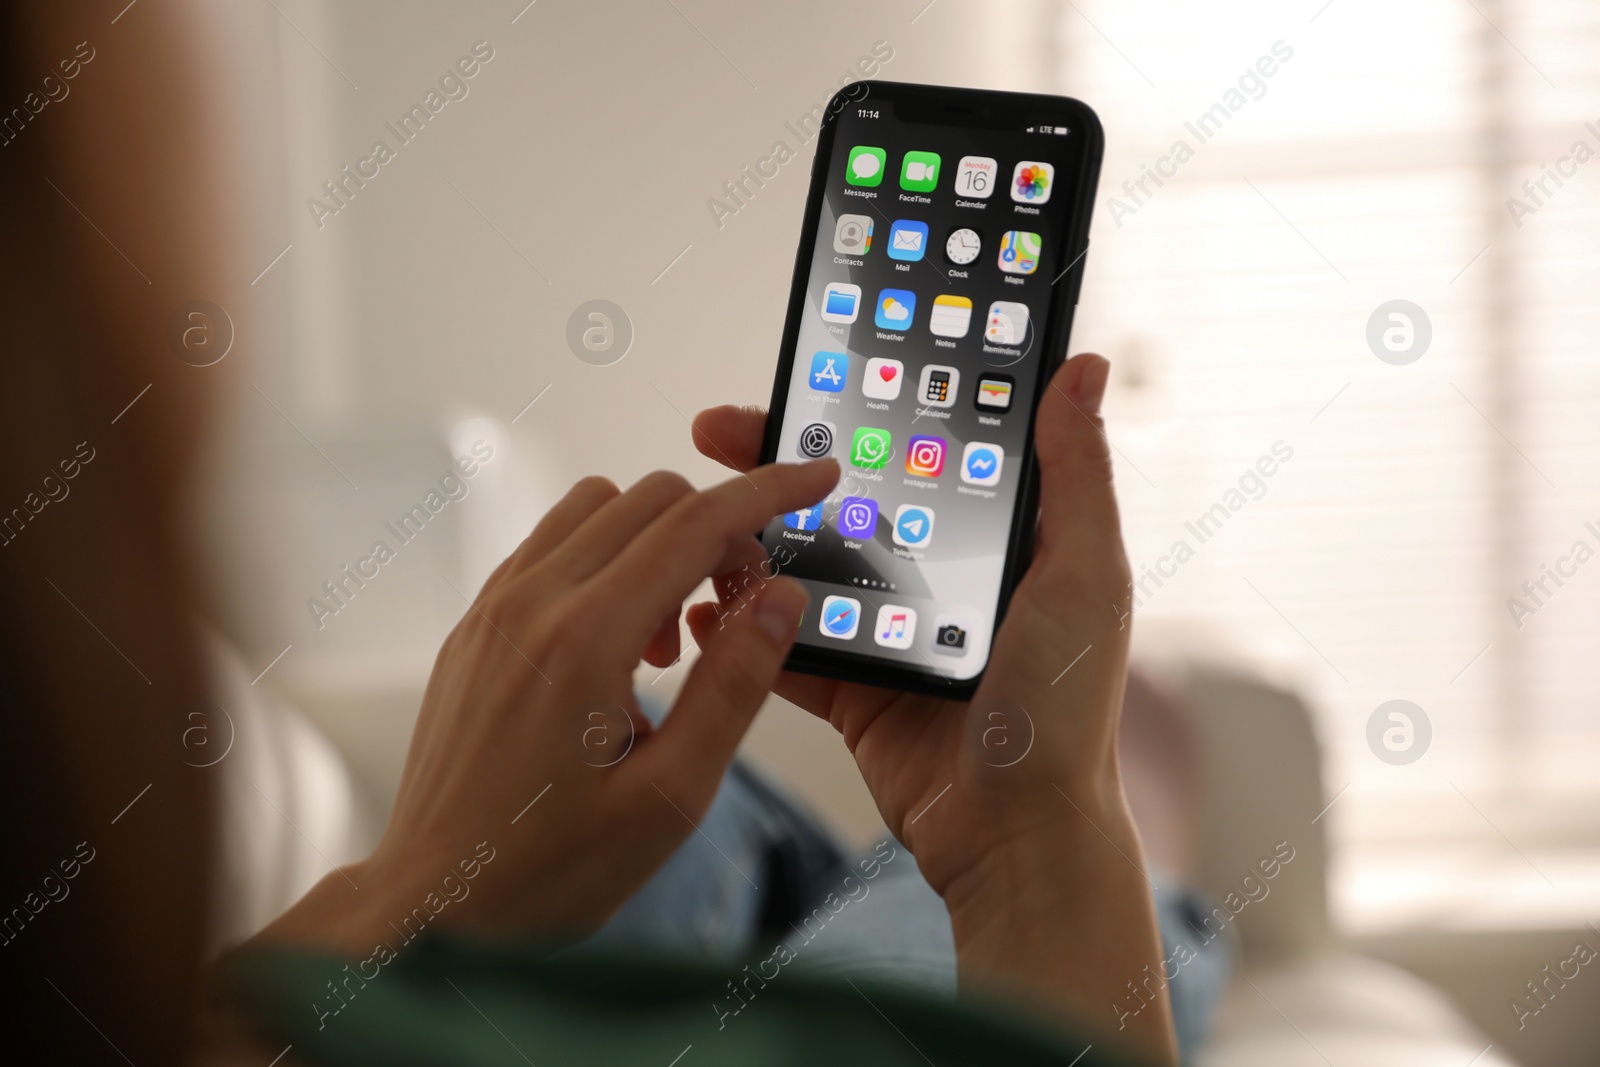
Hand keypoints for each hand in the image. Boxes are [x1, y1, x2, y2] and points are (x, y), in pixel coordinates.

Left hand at [256, 458, 839, 950]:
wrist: (437, 904)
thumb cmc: (548, 868)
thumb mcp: (670, 796)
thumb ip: (734, 686)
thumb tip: (779, 599)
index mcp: (584, 638)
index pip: (696, 524)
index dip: (768, 492)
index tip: (813, 477)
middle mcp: (531, 603)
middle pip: (649, 498)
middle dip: (718, 527)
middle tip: (743, 606)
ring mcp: (494, 608)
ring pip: (596, 508)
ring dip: (657, 541)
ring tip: (671, 639)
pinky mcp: (476, 625)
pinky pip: (552, 546)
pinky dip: (606, 561)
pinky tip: (620, 646)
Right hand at [689, 355, 1175, 1062]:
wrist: (1015, 836)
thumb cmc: (1065, 710)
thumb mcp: (1081, 576)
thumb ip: (1073, 474)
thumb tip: (1083, 369)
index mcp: (988, 539)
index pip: (907, 452)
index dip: (852, 411)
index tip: (799, 379)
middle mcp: (933, 574)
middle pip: (837, 500)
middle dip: (771, 466)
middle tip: (713, 436)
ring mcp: (885, 630)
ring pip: (798, 567)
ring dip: (744, 539)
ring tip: (696, 518)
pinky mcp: (849, 687)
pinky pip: (782, 645)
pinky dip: (740, 626)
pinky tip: (704, 603)